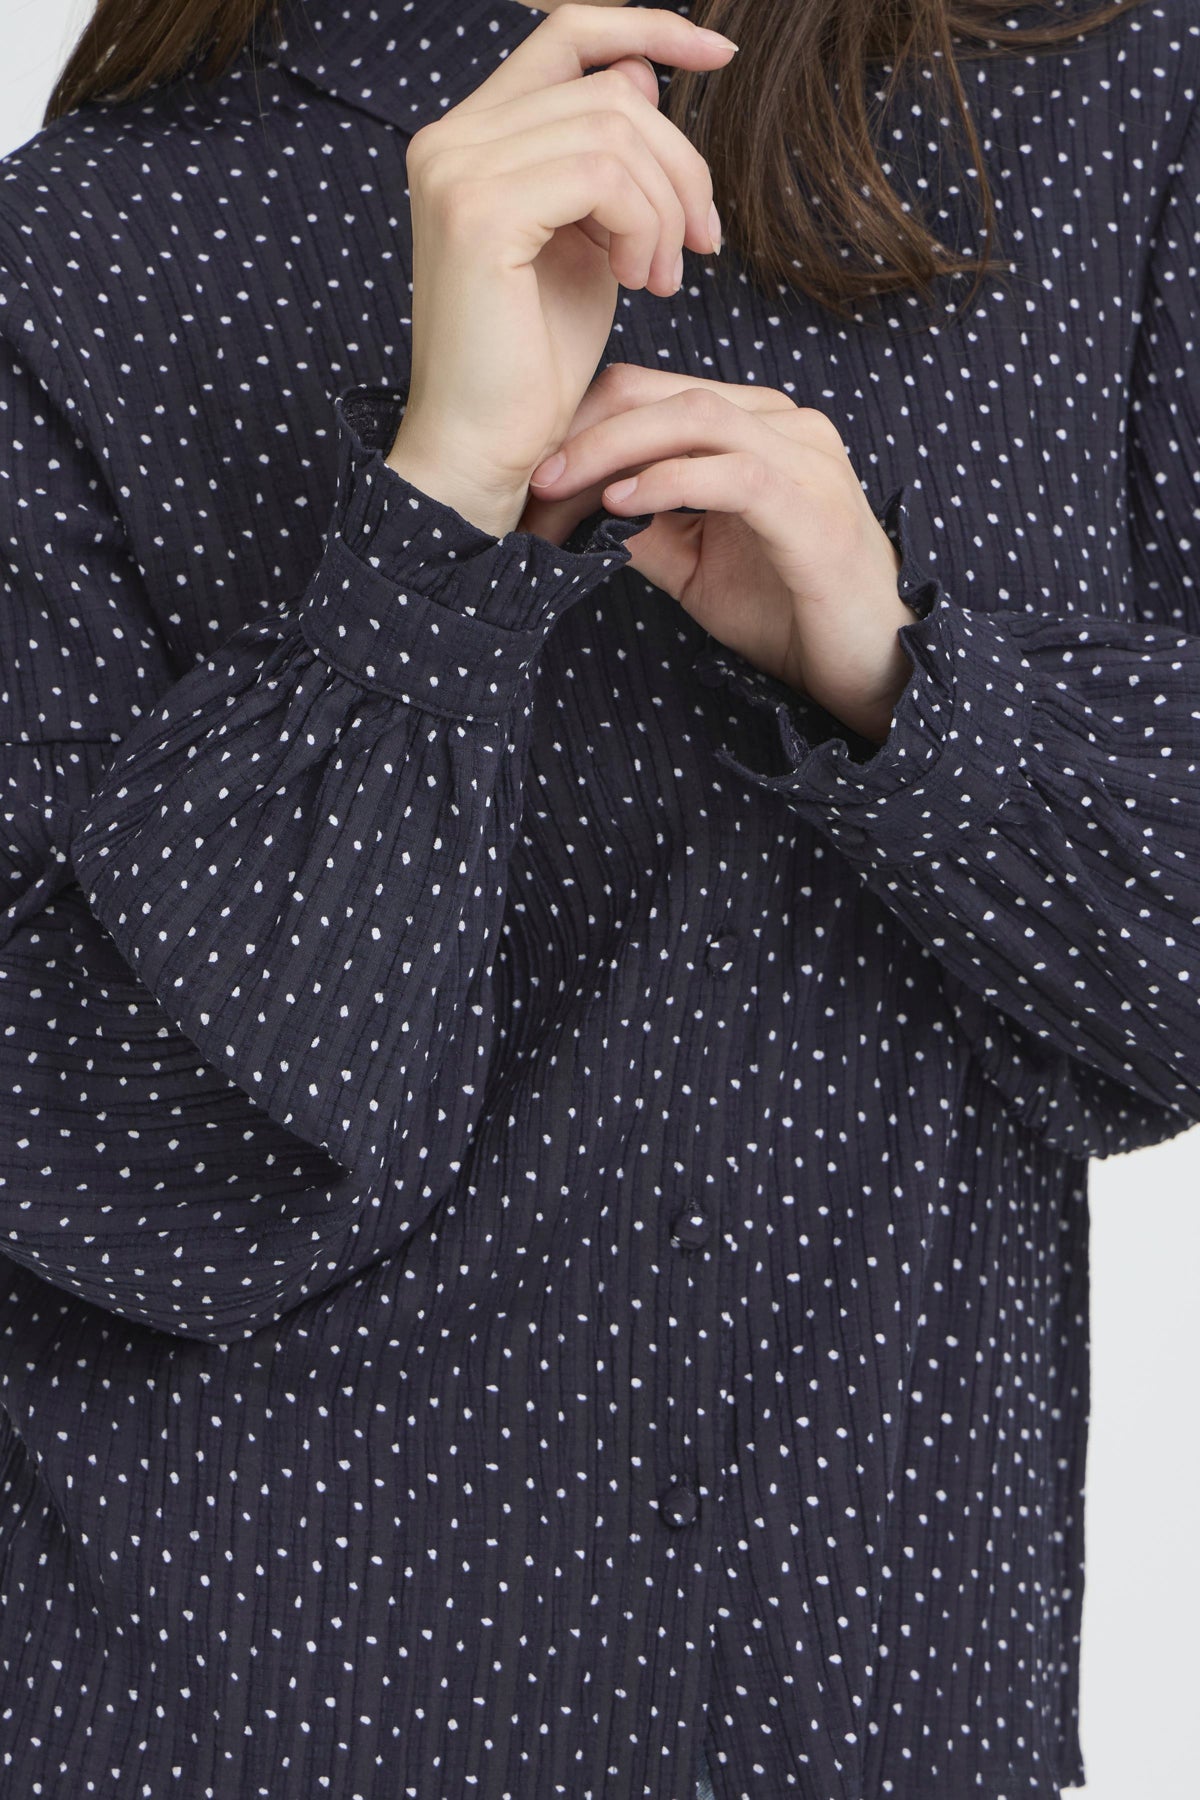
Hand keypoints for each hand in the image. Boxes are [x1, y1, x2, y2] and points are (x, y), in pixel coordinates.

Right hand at [385, 6, 732, 536]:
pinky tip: (639, 282)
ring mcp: (457, 169)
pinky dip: (644, 227)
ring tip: (663, 280)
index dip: (649, 29)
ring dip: (666, 209)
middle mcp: (450, 139)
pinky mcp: (478, 212)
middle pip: (611, 91)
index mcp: (469, 138)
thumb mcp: (588, 243)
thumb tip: (642, 73)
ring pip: (616, 130)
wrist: (486, 449)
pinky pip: (604, 177)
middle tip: (700, 248)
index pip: (567, 34)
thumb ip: (606, 160)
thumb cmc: (535, 364)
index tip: (722, 54)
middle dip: (680, 166)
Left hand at [519, 362, 918, 742]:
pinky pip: (733, 473)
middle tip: (534, 474)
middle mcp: (786, 425)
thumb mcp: (694, 565)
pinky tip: (621, 504)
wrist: (870, 664)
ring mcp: (806, 458)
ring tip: (562, 485)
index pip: (658, 393)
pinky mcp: (813, 506)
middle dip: (589, 428)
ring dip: (616, 447)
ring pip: (696, 418)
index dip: (588, 422)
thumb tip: (572, 510)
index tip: (536, 470)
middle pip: (667, 393)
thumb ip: (643, 527)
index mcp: (758, 427)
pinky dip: (669, 481)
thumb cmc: (788, 613)